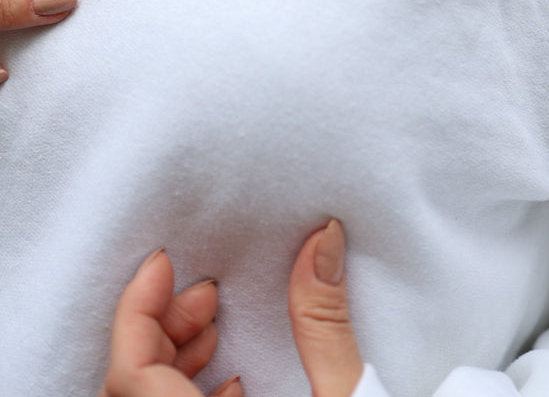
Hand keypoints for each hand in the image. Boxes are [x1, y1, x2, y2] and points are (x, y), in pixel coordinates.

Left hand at [100, 221, 363, 396]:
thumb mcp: (344, 395)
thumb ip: (324, 324)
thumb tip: (322, 239)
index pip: (130, 373)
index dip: (136, 310)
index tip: (161, 261)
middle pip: (132, 382)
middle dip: (162, 324)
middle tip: (205, 290)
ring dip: (174, 355)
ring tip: (213, 321)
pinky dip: (188, 387)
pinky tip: (232, 377)